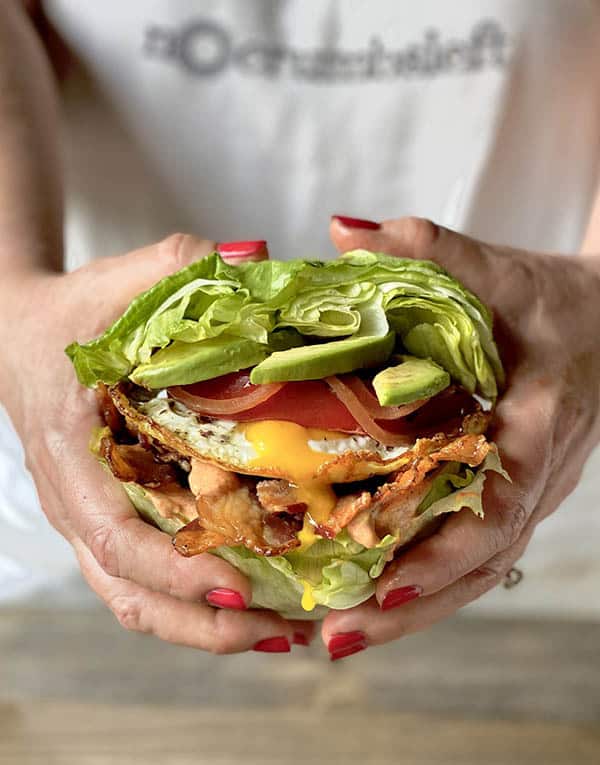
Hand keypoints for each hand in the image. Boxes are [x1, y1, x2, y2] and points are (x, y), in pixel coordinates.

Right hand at [0, 234, 313, 652]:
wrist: (21, 333)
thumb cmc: (70, 312)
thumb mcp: (114, 283)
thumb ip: (177, 266)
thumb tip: (259, 259)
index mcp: (70, 455)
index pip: (113, 536)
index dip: (172, 570)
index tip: (238, 586)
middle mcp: (75, 501)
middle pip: (128, 592)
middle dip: (203, 625)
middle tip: (284, 634)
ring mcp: (89, 516)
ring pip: (135, 598)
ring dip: (203, 628)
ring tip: (281, 634)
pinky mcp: (109, 515)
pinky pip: (144, 577)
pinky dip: (194, 600)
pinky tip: (252, 598)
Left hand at [322, 215, 599, 656]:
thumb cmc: (555, 302)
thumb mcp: (501, 271)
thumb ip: (430, 249)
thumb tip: (343, 232)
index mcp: (540, 427)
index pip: (499, 508)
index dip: (444, 555)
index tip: (383, 589)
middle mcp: (537, 476)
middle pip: (478, 565)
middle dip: (409, 610)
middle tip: (333, 640)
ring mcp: (526, 494)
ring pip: (474, 571)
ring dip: (410, 610)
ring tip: (336, 635)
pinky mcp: (510, 493)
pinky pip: (469, 551)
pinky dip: (423, 580)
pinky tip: (367, 595)